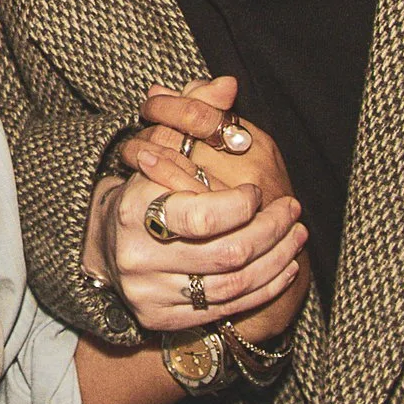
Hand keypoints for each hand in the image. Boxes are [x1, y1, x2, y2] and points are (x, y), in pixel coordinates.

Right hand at [81, 77, 310, 334]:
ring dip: (276, 260)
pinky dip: (263, 288)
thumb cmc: (145, 187)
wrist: (107, 244)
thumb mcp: (161, 146)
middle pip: (227, 254)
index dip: (242, 207)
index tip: (259, 191)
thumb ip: (195, 113)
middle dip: (270, 232)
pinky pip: (226, 308)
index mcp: (135, 211)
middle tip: (293, 211)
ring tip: (296, 236)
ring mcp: (151, 293)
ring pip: (233, 284)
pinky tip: (283, 267)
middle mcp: (139, 258)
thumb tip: (227, 85)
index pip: (202, 218)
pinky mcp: (163, 318)